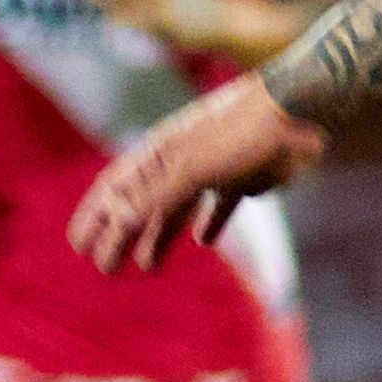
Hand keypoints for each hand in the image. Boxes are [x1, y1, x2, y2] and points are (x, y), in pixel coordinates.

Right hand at [67, 74, 329, 271]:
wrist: (303, 113)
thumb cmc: (243, 134)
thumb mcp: (192, 167)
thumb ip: (156, 195)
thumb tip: (117, 221)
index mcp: (161, 152)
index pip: (116, 188)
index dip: (95, 217)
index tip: (78, 245)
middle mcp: (182, 158)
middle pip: (144, 203)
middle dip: (122, 235)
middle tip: (106, 269)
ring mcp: (215, 167)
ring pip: (178, 207)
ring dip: (161, 235)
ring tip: (148, 266)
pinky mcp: (247, 175)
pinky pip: (222, 204)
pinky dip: (210, 222)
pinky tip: (204, 240)